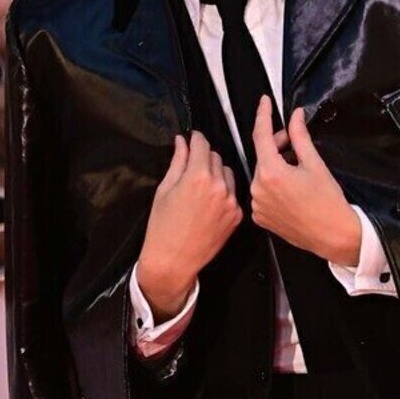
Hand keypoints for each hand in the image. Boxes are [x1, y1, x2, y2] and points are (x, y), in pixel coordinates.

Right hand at [135, 132, 240, 320]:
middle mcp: (218, 187)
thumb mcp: (164, 189)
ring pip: (227, 173)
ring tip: (200, 187)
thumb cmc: (163, 227)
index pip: (202, 144)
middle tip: (191, 167)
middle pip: (215, 157)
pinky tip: (208, 203)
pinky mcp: (236, 215)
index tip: (193, 139)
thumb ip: (177, 162)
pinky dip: (223, 192)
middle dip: (203, 158)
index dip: (196, 139)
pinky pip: (232, 193)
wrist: (173, 260)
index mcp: (197, 176)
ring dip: (216, 173)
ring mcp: (230, 202)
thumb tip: (182, 142)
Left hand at [248, 100, 361, 268]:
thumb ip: (300, 136)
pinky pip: (262, 193)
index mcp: (271, 173)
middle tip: (295, 144)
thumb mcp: (315, 164)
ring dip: (275, 166)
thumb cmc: (328, 203)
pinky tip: (290, 188)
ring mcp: (257, 205)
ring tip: (297, 171)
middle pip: (262, 156)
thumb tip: (295, 117)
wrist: (333, 235)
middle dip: (277, 146)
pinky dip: (273, 185)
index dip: (263, 115)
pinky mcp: (260, 217)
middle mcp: (258, 190)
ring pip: (262, 174)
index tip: (265, 103)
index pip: (261, 135)